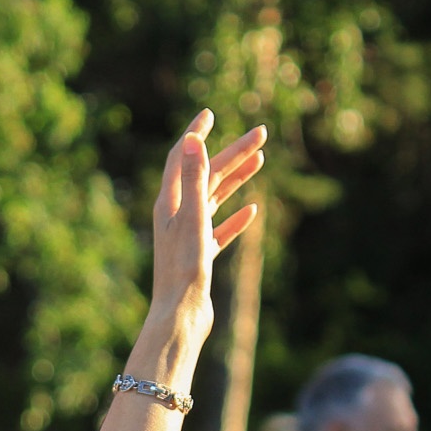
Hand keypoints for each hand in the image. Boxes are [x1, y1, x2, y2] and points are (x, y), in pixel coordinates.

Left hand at [147, 110, 265, 337]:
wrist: (181, 318)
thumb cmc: (184, 272)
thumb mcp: (192, 219)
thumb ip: (194, 178)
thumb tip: (192, 139)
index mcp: (169, 204)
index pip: (181, 157)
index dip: (195, 134)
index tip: (210, 113)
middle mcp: (175, 217)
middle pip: (206, 175)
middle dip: (232, 152)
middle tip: (261, 133)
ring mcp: (188, 237)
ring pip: (215, 199)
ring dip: (237, 178)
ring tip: (261, 159)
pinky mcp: (200, 257)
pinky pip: (219, 230)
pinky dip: (235, 218)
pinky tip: (252, 211)